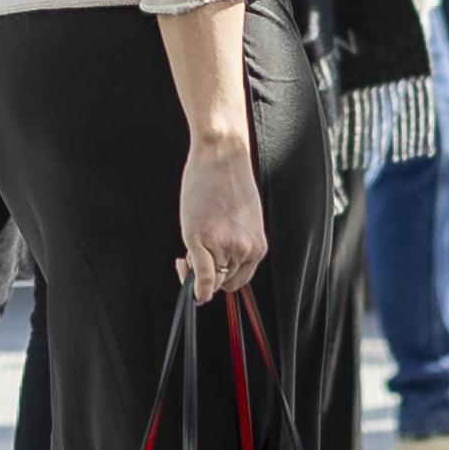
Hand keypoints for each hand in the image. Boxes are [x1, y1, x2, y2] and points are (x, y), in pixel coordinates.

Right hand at [176, 139, 269, 302]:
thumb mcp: (243, 222)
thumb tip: (217, 267)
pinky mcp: (201, 239)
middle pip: (221, 281)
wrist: (222, 157)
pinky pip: (202, 276)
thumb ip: (236, 245)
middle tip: (191, 255)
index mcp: (257, 247)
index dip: (219, 280)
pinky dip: (197, 288)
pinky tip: (193, 292)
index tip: (208, 271)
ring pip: (208, 277)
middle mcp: (245, 250)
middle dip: (206, 275)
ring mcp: (224, 246)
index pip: (237, 281)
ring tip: (191, 240)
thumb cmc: (229, 183)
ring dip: (195, 267)